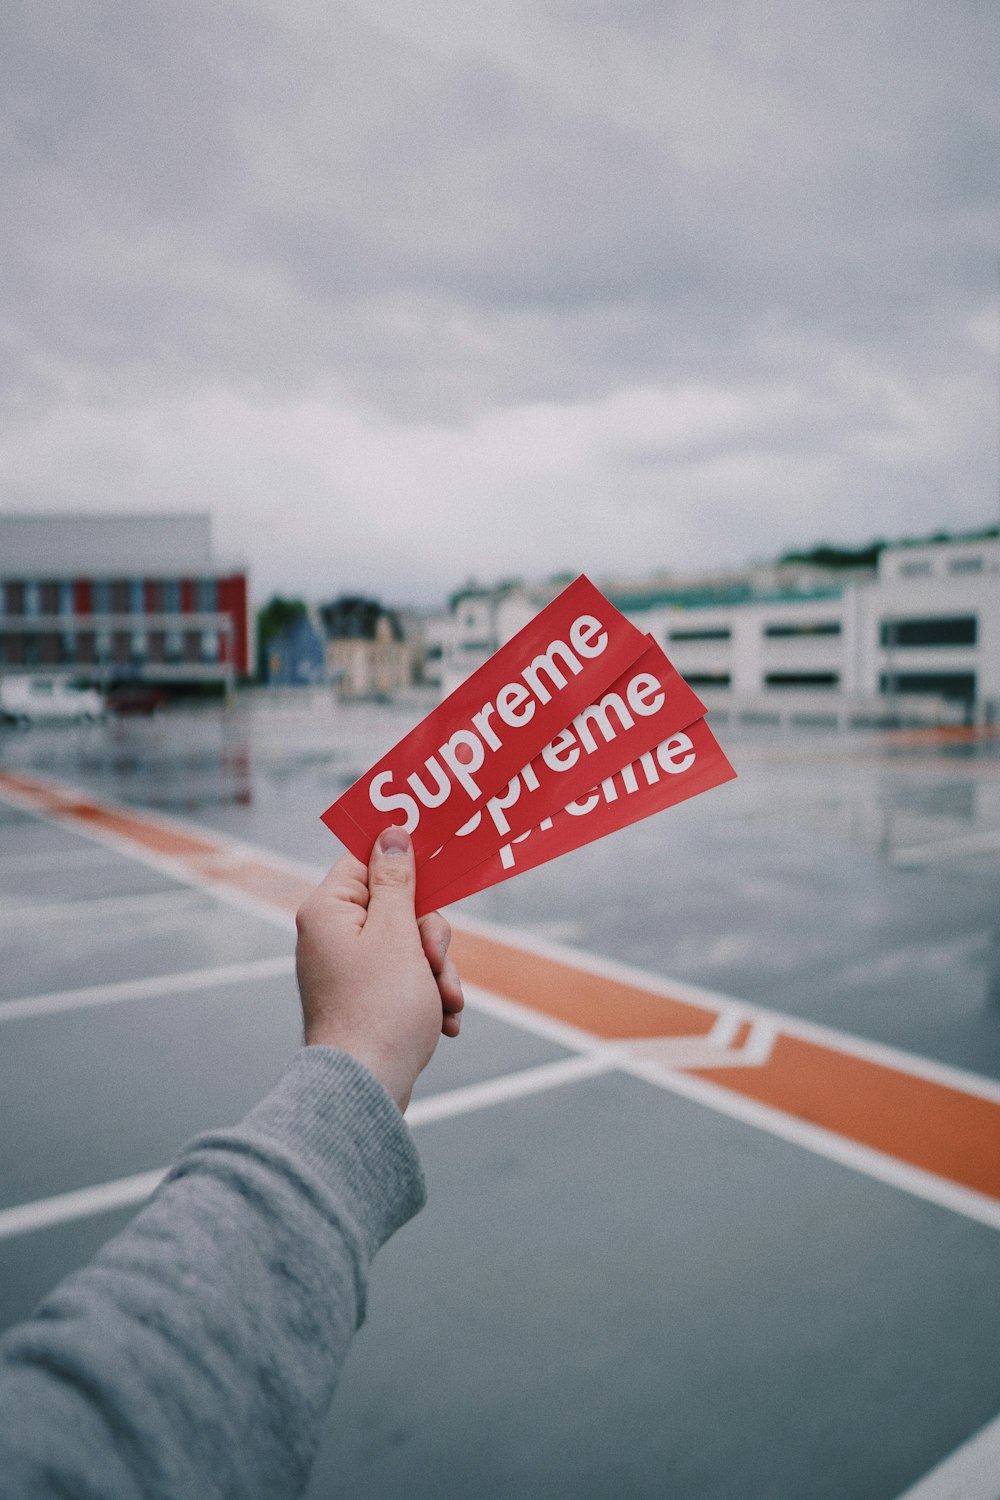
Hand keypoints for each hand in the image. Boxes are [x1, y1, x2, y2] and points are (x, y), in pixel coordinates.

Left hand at [295, 827, 463, 1110]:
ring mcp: (347, 969)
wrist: (365, 1091)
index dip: (405, 868)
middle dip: (430, 937)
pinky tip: (444, 1023)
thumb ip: (396, 881)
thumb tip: (390, 833)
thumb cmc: (379, 1011)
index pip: (366, 861)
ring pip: (409, 946)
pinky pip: (404, 979)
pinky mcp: (363, 999)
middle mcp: (331, 936)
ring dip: (438, 971)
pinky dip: (428, 995)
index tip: (436, 873)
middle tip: (435, 962)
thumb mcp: (398, 934)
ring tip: (446, 1004)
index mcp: (328, 911)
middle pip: (397, 906)